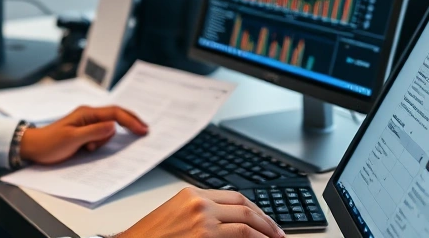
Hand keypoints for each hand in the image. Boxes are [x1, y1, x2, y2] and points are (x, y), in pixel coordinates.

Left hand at [18, 105, 147, 164]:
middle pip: (115, 117)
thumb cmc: (49, 143)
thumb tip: (113, 126)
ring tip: (88, 149)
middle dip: (129, 124)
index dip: (131, 121)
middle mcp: (88, 116)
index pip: (115, 114)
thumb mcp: (72, 139)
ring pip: (108, 129)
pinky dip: (100, 143)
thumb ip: (93, 132)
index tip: (143, 130)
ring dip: (104, 140)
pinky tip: (89, 150)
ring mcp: (87, 124)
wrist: (33, 147)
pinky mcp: (84, 133)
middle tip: (144, 132)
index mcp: (87, 113)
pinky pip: (100, 135)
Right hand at [116, 187, 284, 237]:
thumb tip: (233, 221)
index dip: (256, 209)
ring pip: (246, 225)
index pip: (235, 197)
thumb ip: (202, 211)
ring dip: (265, 234)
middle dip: (267, 222)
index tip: (266, 220)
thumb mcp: (176, 213)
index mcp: (193, 194)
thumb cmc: (150, 236)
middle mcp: (199, 204)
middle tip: (278, 234)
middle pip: (245, 208)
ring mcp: (203, 222)